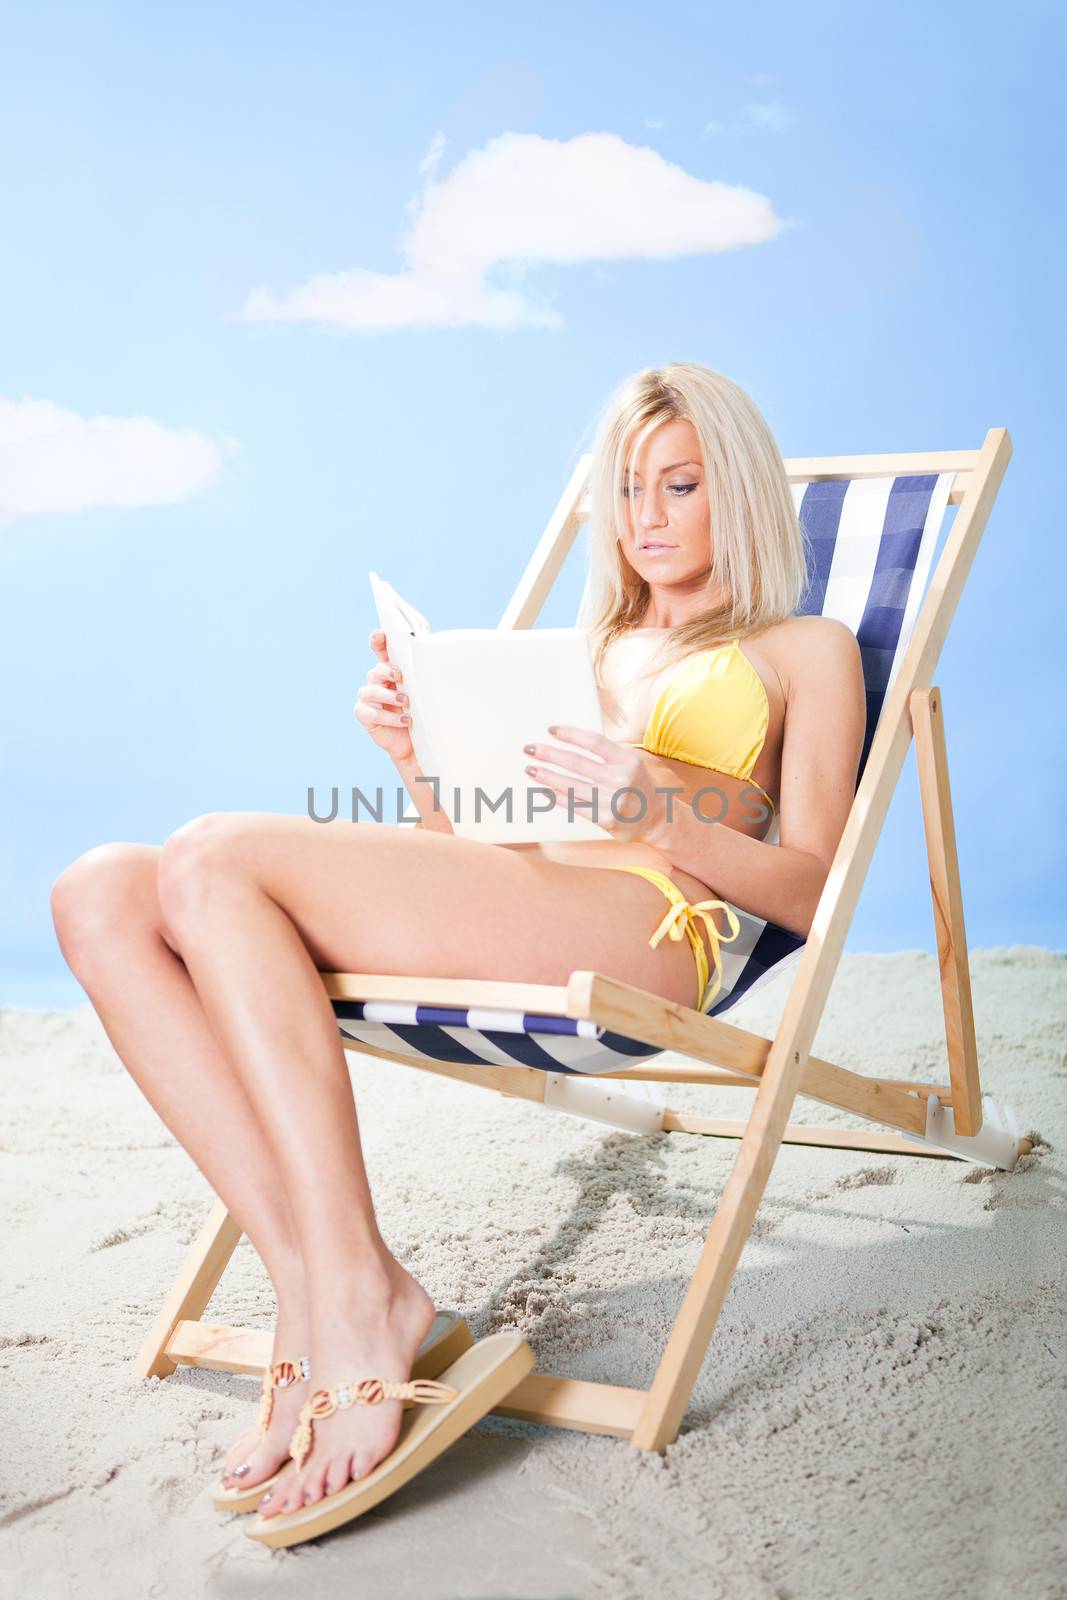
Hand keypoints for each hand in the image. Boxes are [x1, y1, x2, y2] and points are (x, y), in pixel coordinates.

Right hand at [354, 629, 413, 762]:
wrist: (414, 741)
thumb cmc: (420, 713)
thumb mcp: (423, 693)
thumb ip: (421, 678)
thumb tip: (436, 664)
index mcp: (389, 671)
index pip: (381, 651)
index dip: (378, 641)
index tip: (380, 635)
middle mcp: (376, 681)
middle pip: (377, 670)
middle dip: (387, 671)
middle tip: (400, 676)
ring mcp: (367, 697)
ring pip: (371, 691)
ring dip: (389, 695)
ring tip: (405, 701)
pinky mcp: (363, 714)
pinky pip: (372, 713)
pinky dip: (389, 717)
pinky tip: (404, 720)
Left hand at [521, 724, 680, 843]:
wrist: (656, 818)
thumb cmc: (636, 784)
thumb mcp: (629, 762)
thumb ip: (605, 753)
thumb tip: (567, 741)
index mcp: (627, 759)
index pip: (593, 741)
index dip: (570, 734)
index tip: (550, 730)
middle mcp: (621, 779)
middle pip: (576, 762)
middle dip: (549, 754)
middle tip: (529, 748)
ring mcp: (613, 800)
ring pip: (571, 785)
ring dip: (547, 776)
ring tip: (530, 769)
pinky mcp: (606, 820)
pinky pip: (575, 806)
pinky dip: (556, 797)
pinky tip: (543, 790)